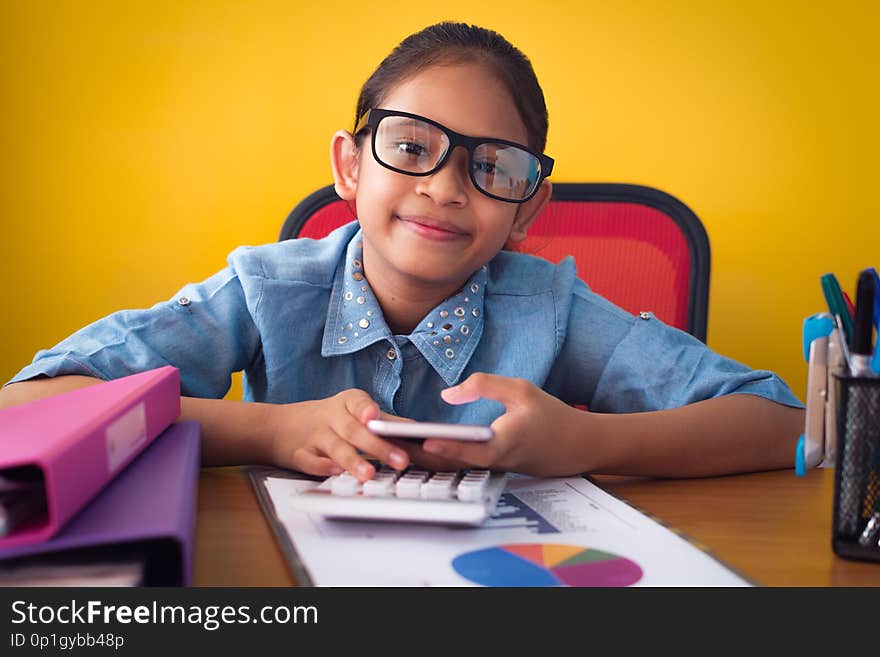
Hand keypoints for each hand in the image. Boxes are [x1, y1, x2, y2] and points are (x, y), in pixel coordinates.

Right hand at [266, 389, 410, 481]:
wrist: (278, 426)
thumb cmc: (327, 420)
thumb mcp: (354, 412)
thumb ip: (385, 422)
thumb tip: (418, 431)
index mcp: (347, 403)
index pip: (359, 404)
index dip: (368, 410)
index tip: (376, 417)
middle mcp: (331, 417)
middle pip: (354, 430)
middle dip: (378, 446)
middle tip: (401, 460)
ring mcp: (314, 436)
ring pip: (335, 447)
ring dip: (353, 461)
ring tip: (370, 474)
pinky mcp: (299, 454)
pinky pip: (311, 461)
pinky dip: (322, 467)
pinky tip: (335, 472)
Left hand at [399, 373, 591, 476]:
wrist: (576, 446)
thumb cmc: (550, 415)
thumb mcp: (520, 390)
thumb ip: (484, 386)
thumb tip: (448, 395)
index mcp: (502, 445)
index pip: (466, 448)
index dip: (442, 444)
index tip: (417, 438)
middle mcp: (493, 463)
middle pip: (449, 462)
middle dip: (417, 453)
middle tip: (386, 442)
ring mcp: (490, 469)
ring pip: (450, 467)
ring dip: (421, 457)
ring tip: (390, 442)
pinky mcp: (489, 470)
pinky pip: (458, 466)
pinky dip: (435, 458)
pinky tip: (413, 446)